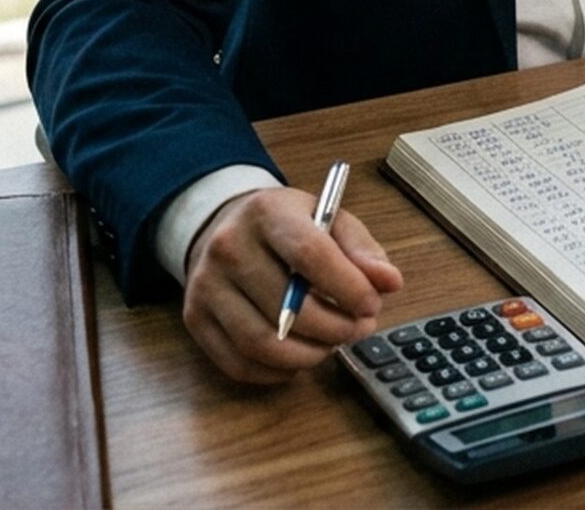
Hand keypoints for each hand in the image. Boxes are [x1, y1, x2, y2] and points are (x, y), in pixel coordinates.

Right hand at [181, 186, 403, 384]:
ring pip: (262, 343)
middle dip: (335, 329)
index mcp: (266, 213)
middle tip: (359, 328)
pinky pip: (239, 364)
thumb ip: (362, 249)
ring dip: (309, 355)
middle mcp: (228, 247)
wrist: (222, 228)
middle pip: (287, 307)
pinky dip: (278, 371)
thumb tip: (388, 282)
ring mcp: (206, 286)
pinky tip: (299, 355)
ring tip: (331, 343)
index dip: (348, 288)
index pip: (310, 255)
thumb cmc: (285, 228)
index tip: (371, 305)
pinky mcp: (195, 319)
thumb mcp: (328, 220)